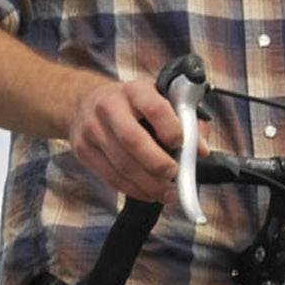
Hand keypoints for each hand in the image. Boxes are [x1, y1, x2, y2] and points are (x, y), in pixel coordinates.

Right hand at [68, 77, 182, 200]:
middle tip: (175, 175)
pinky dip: (134, 190)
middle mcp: (109, 107)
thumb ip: (186, 121)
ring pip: (122, 164)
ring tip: (168, 193)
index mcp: (135, 90)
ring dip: (149, 184)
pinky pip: (111, 177)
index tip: (182, 144)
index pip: (154, 108)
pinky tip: (149, 193)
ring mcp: (92, 129)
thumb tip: (200, 150)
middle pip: (133, 140)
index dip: (171, 129)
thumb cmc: (133, 104)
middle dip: (158, 164)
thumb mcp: (159, 99)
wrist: (85, 102)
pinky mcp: (83, 150)